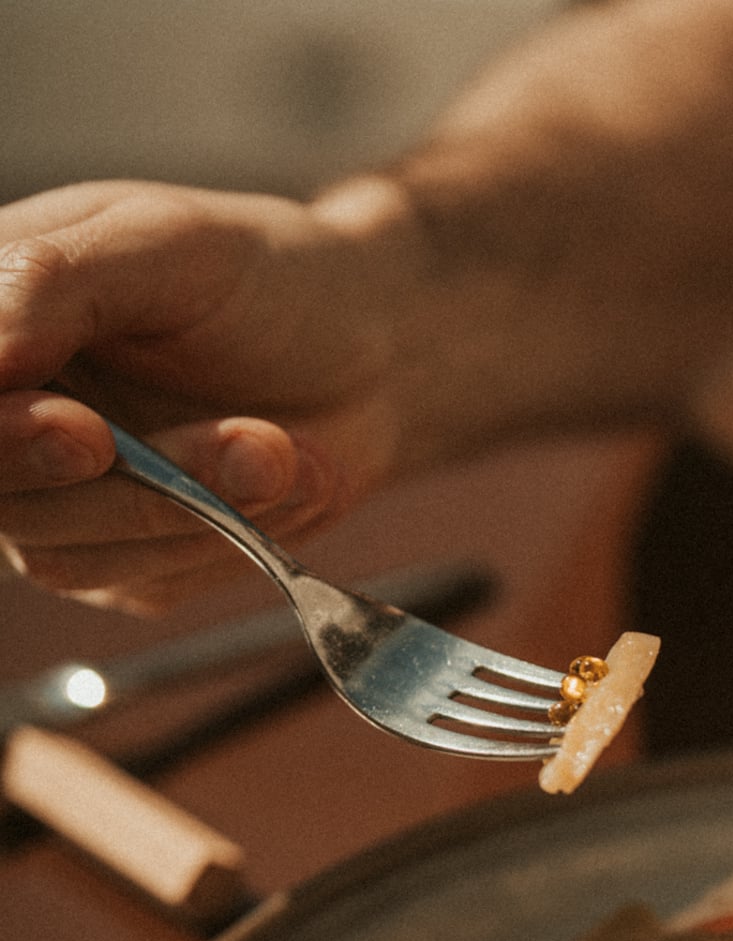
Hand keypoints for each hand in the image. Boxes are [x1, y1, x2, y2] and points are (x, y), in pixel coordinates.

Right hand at [0, 179, 405, 610]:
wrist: (367, 351)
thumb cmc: (257, 278)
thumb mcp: (161, 243)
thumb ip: (53, 282)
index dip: (0, 435)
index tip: (76, 430)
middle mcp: (4, 421)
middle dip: (106, 483)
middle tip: (199, 446)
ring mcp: (59, 504)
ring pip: (68, 552)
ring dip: (189, 506)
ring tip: (276, 445)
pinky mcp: (129, 563)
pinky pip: (147, 575)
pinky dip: (226, 535)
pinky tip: (282, 472)